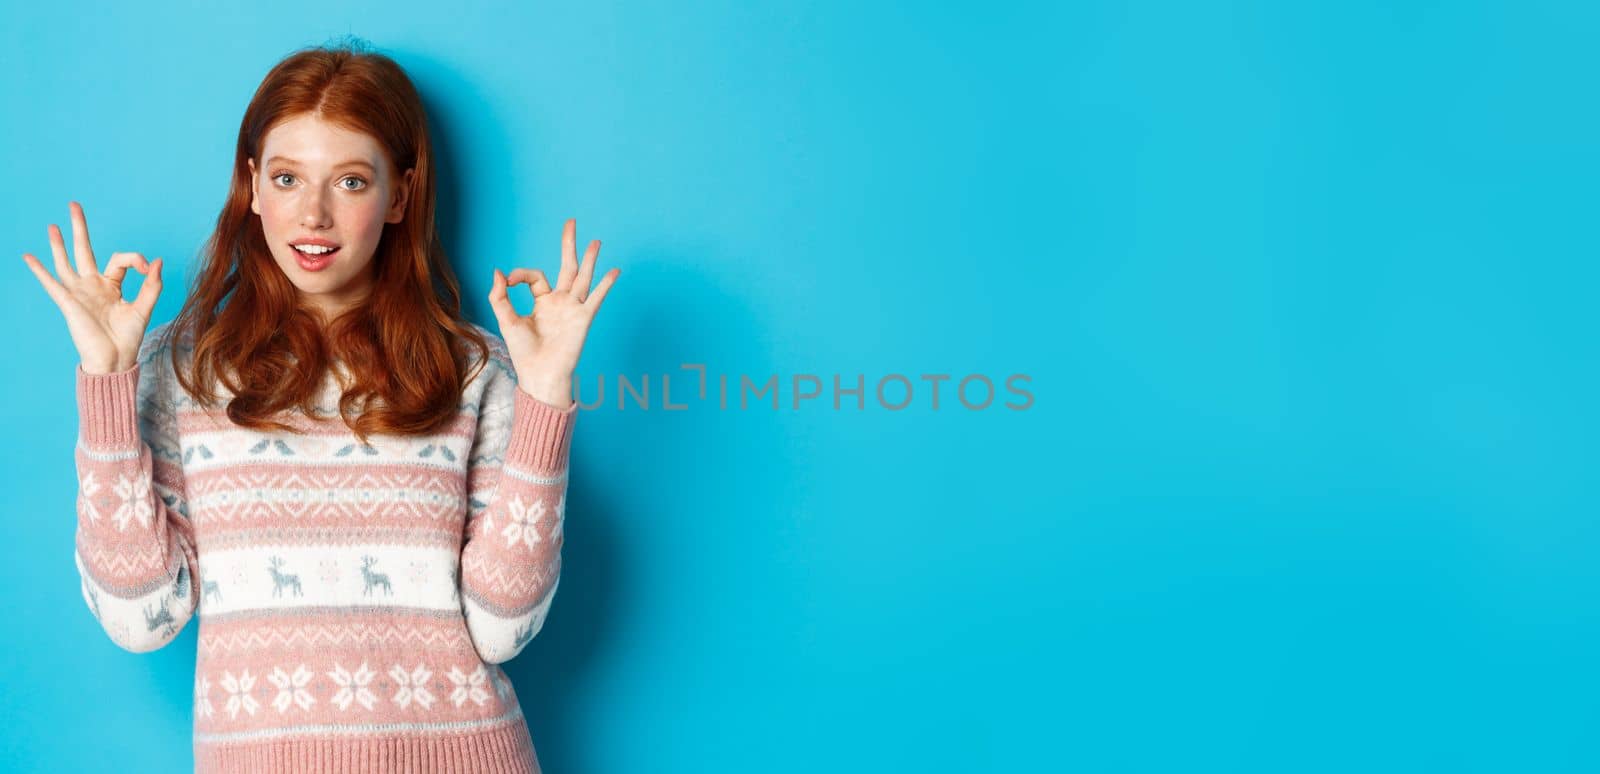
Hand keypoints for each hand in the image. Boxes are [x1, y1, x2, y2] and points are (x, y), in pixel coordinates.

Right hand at [21, 201, 163, 374]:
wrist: (115, 360)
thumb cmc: (128, 337)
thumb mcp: (144, 308)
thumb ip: (151, 285)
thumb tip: (157, 261)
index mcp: (111, 285)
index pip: (121, 260)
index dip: (136, 260)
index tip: (147, 268)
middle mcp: (92, 285)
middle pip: (84, 250)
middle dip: (79, 228)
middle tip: (74, 204)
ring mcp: (79, 293)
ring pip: (66, 262)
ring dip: (59, 244)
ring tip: (53, 225)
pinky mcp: (69, 303)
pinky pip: (52, 284)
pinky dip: (39, 270)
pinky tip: (28, 256)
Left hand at [488, 218, 619, 408]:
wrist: (540, 374)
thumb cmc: (523, 352)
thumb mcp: (506, 320)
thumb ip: (500, 296)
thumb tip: (498, 272)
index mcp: (542, 302)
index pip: (535, 276)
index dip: (520, 274)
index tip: (508, 280)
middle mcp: (560, 302)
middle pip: (567, 267)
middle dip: (568, 245)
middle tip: (571, 222)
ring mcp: (573, 309)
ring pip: (583, 277)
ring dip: (589, 259)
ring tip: (595, 241)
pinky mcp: (583, 318)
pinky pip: (596, 298)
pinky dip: (606, 285)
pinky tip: (615, 271)